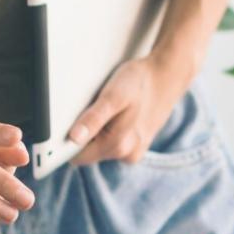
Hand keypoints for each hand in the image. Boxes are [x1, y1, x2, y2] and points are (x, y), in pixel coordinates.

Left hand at [68, 56, 184, 165]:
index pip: (76, 156)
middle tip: (94, 109)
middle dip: (84, 135)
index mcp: (117, 145)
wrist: (167, 77)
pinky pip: (112, 146)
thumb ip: (93, 119)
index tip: (69, 124)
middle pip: (87, 153)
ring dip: (97, 133)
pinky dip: (109, 132)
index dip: (67, 142)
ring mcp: (133, 153)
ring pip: (99, 149)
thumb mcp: (113, 95)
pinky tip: (117, 116)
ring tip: (108, 111)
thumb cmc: (139, 82)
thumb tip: (74, 138)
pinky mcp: (137, 148)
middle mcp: (126, 154)